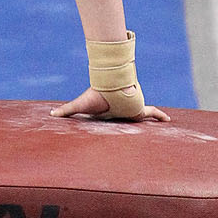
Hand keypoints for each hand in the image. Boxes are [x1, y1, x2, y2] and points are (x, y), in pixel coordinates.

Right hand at [50, 86, 169, 123]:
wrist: (111, 87)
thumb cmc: (96, 96)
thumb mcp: (79, 106)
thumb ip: (66, 111)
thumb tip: (49, 115)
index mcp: (110, 113)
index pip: (113, 119)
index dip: (115, 121)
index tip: (115, 123)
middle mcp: (122, 112)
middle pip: (128, 118)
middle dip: (133, 120)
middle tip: (138, 130)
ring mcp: (131, 111)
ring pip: (141, 116)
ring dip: (147, 118)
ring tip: (156, 124)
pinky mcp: (140, 110)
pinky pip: (152, 113)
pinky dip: (159, 116)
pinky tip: (168, 120)